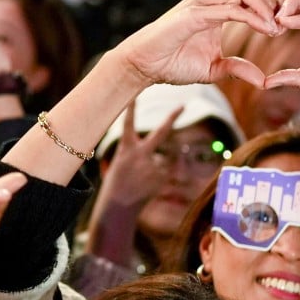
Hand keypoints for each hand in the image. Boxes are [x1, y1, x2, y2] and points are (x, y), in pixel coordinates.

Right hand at [85, 103, 180, 264]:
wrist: (117, 206)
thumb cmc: (117, 184)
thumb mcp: (122, 164)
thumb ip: (141, 155)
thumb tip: (164, 156)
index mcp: (126, 148)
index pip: (129, 123)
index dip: (133, 107)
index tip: (136, 93)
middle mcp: (141, 153)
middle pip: (161, 132)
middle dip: (172, 118)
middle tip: (183, 105)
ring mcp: (153, 165)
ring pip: (162, 160)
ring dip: (156, 168)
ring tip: (141, 181)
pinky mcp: (162, 177)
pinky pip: (164, 173)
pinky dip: (158, 178)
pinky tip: (147, 187)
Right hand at [113, 0, 276, 88]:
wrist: (142, 65)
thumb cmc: (171, 63)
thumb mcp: (212, 68)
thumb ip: (237, 69)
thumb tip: (263, 80)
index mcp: (214, 5)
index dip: (270, 6)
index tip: (281, 29)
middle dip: (272, 1)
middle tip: (282, 26)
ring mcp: (201, 2)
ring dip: (266, 7)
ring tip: (276, 29)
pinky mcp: (194, 14)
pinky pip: (232, 9)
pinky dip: (254, 18)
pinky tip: (266, 31)